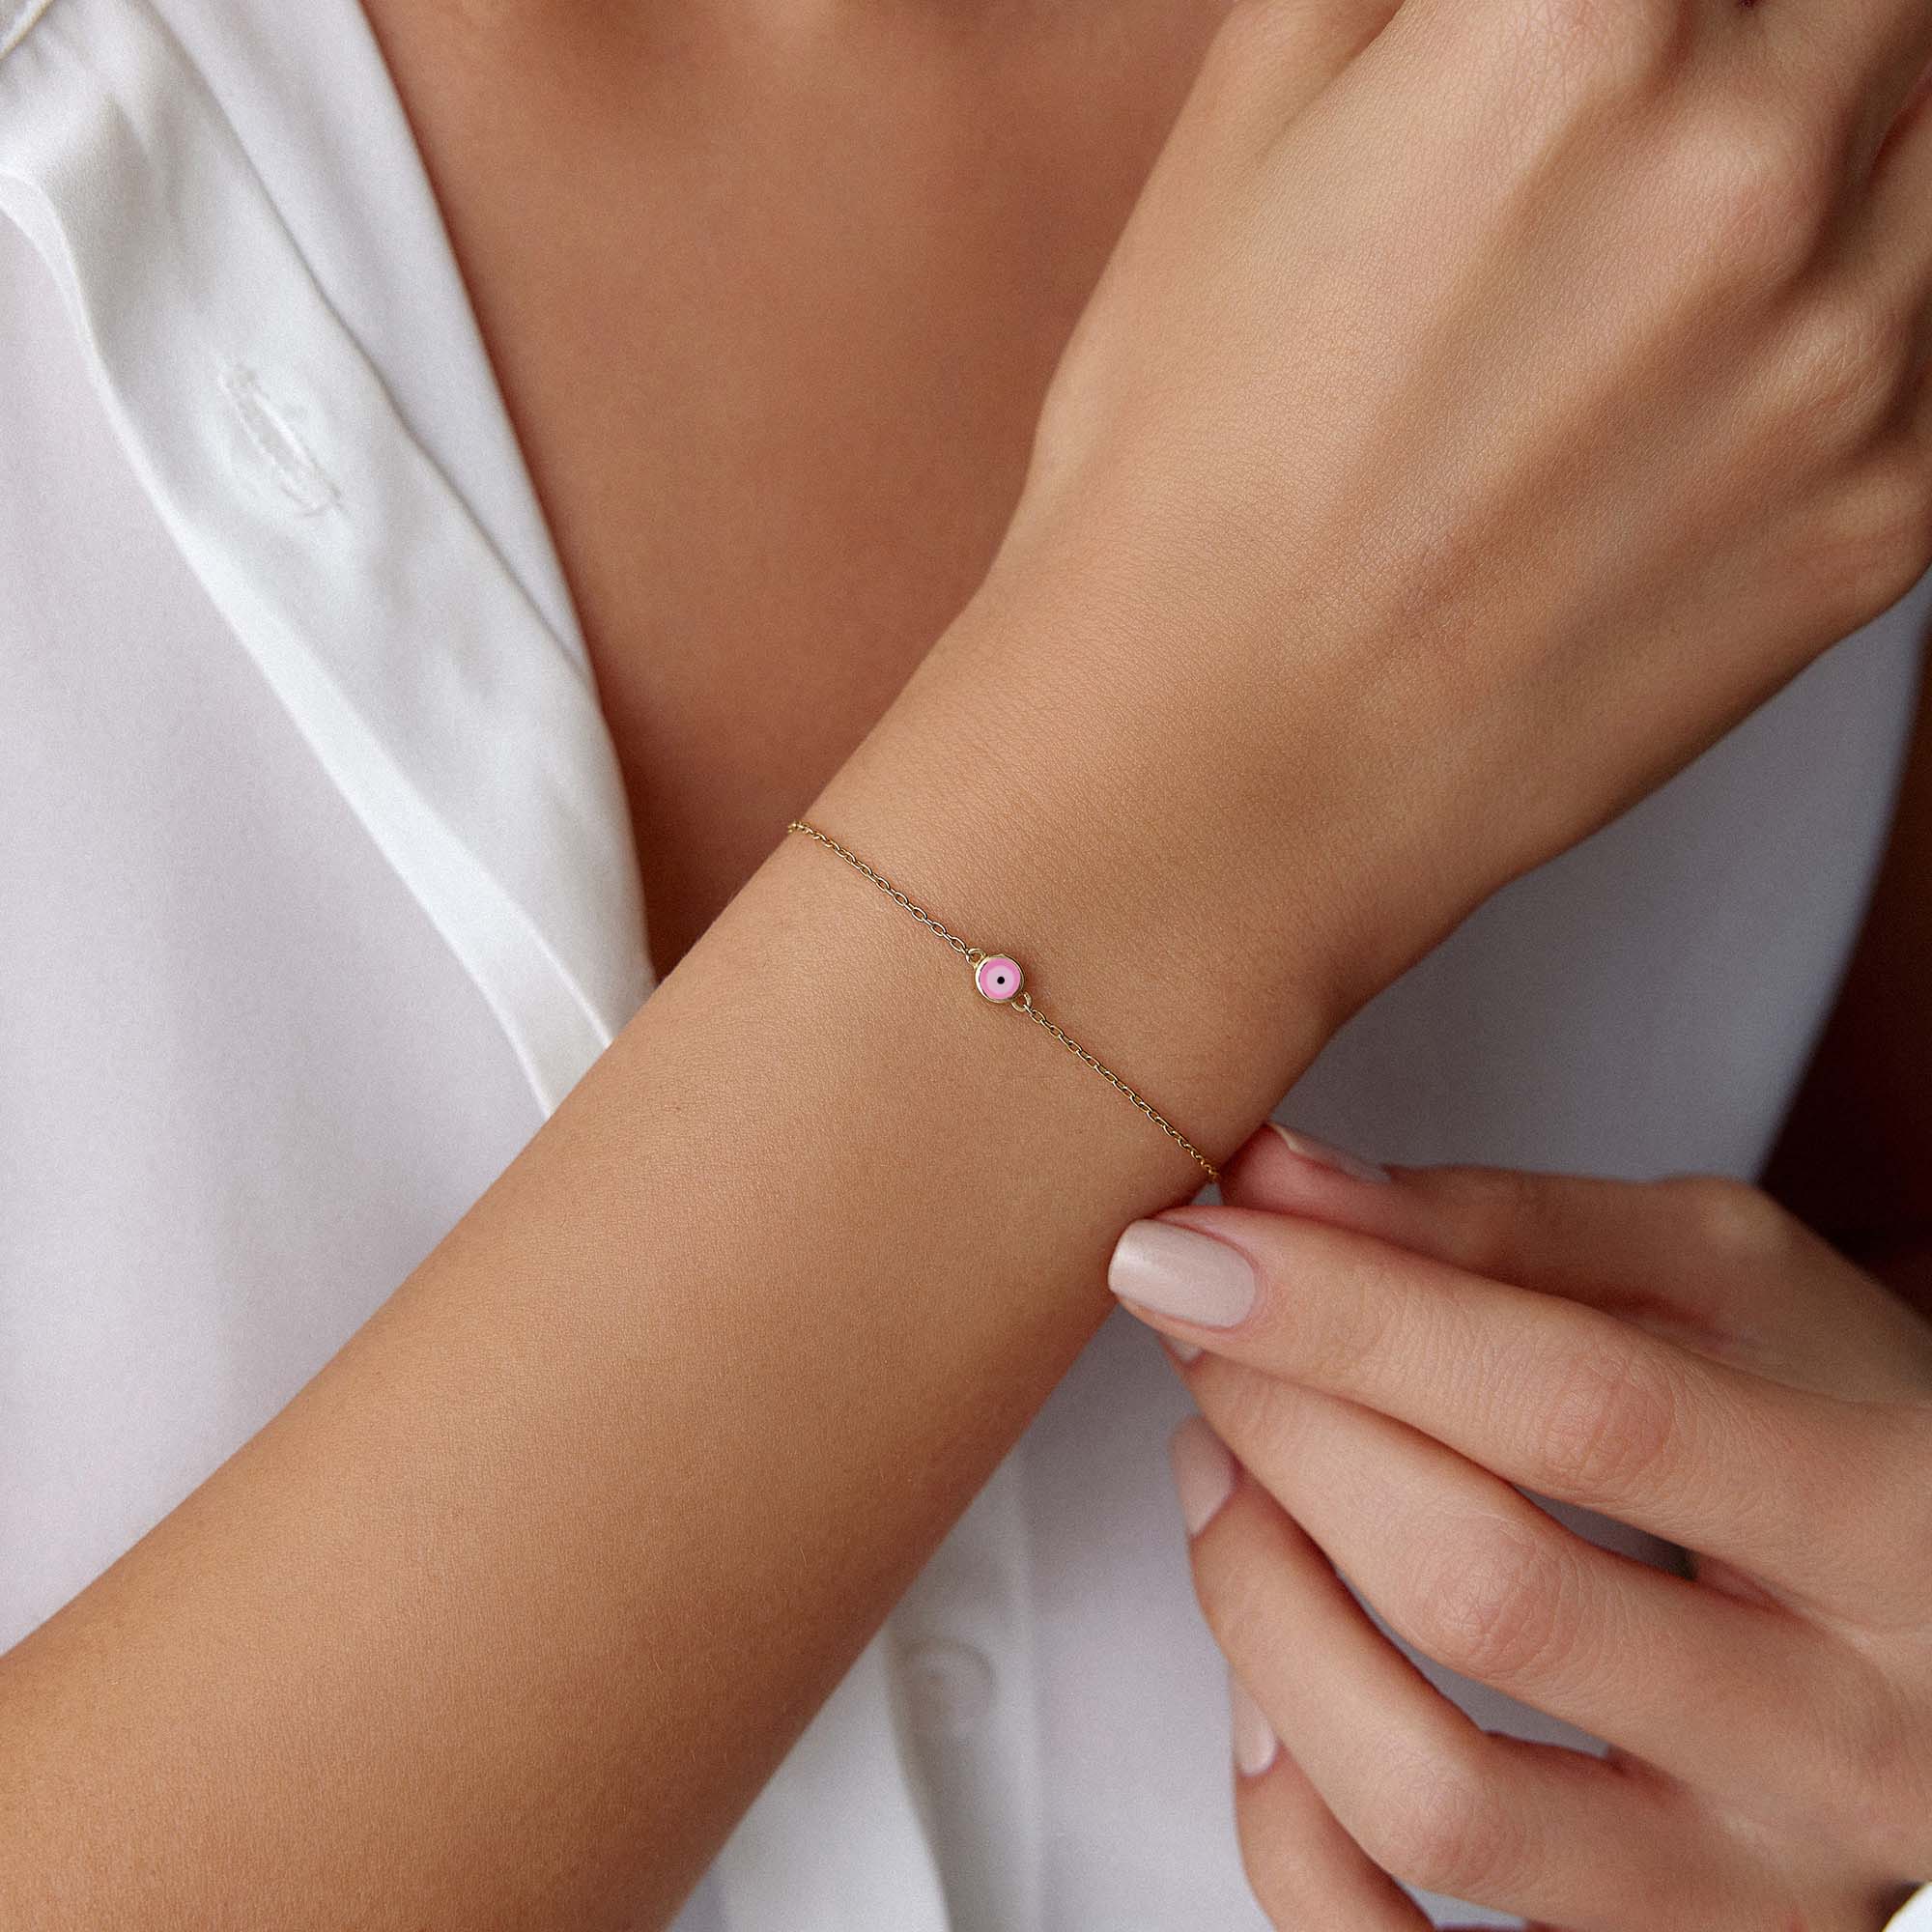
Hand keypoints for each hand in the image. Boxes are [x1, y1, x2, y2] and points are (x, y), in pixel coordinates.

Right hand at [944, 0, 1931, 1019]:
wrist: (1212, 769)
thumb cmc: (1183, 486)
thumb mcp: (1238, 136)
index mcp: (1582, 17)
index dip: (1655, 16)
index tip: (1626, 52)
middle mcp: (1755, 163)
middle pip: (1879, 6)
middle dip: (1783, 49)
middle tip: (1666, 132)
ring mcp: (1852, 353)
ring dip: (1841, 170)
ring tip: (1682, 260)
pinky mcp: (1888, 518)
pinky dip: (1861, 325)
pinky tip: (1715, 382)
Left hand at [1106, 1121, 1931, 1927]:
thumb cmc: (1833, 1418)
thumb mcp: (1720, 1274)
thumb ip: (1501, 1223)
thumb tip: (1276, 1187)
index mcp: (1886, 1517)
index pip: (1579, 1413)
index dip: (1348, 1318)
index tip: (1186, 1250)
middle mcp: (1839, 1740)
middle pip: (1488, 1595)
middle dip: (1290, 1433)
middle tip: (1204, 1335)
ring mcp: (1747, 1888)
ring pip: (1433, 1794)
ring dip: (1261, 1604)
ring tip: (1219, 1469)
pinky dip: (1283, 1818)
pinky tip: (1257, 1680)